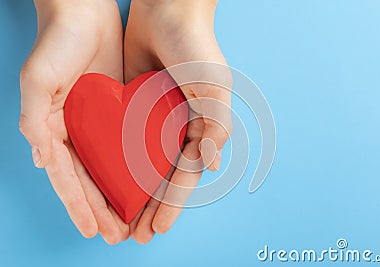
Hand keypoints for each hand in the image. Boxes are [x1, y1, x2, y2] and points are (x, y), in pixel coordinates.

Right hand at [19, 0, 128, 243]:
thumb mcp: (37, 81)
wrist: (84, 13)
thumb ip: (33, 120)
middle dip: (103, 209)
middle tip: (119, 235)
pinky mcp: (119, 112)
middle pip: (91, 179)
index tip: (92, 231)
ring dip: (120, 194)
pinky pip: (127, 145)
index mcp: (53, 130)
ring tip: (134, 220)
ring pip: (111, 168)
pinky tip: (145, 183)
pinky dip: (133, 167)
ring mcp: (98, 124)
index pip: (68, 177)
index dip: (79, 205)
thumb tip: (42, 161)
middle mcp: (76, 131)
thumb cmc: (57, 43)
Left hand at [124, 0, 231, 242]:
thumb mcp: (214, 88)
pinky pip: (123, 140)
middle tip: (137, 234)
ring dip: (133, 192)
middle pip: (162, 176)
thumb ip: (215, 128)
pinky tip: (108, 180)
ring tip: (121, 217)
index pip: (184, 175)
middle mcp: (177, 128)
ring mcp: (153, 120)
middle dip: (151, 206)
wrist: (167, 10)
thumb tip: (210, 168)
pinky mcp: (132, 107)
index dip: (172, 203)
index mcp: (200, 128)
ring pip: (141, 165)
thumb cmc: (197, 48)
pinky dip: (117, 163)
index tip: (157, 228)